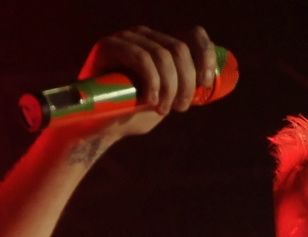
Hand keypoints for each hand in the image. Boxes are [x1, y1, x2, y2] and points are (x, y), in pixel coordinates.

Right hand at [61, 25, 218, 139]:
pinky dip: (153, 82)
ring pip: (163, 55)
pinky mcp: (108, 46)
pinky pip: (141, 58)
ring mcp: (126, 39)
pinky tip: (151, 101)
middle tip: (180, 107)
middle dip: (186, 83)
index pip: (193, 35)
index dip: (206, 56)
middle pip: (179, 49)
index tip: (206, 84)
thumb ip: (185, 88)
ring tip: (163, 109)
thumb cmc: (133, 115)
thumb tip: (209, 83)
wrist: (99, 129)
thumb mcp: (167, 100)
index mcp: (162, 44)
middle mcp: (145, 36)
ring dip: (170, 87)